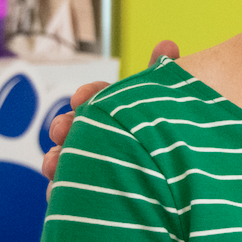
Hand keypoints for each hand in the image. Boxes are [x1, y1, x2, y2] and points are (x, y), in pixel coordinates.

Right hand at [42, 41, 179, 187]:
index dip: (89, 97)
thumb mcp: (177, 105)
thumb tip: (168, 44)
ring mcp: (94, 167)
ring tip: (55, 163)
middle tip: (63, 129)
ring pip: (65, 162)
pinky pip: (69, 193)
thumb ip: (171, 75)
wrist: (187, 188)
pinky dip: (59, 191)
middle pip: (76, 129)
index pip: (99, 98)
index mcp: (121, 113)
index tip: (81, 98)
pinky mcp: (92, 197)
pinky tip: (57, 190)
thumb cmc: (179, 136)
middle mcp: (103, 138)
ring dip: (55, 160)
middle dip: (65, 127)